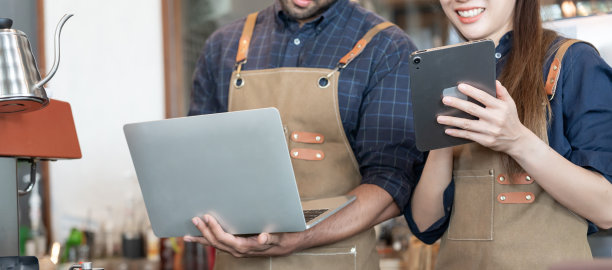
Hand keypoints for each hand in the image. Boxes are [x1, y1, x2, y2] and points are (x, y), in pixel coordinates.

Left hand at [183, 215, 303, 257]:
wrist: (289, 245)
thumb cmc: (284, 238)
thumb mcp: (279, 237)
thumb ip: (269, 238)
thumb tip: (261, 238)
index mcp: (246, 247)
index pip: (225, 239)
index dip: (214, 229)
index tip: (207, 217)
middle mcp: (239, 251)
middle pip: (216, 242)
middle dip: (204, 231)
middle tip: (194, 219)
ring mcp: (237, 250)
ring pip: (216, 245)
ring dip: (202, 238)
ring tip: (188, 235)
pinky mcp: (238, 247)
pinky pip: (221, 245)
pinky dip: (209, 241)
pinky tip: (202, 238)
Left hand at [436, 81, 531, 153]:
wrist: (517, 141)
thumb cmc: (511, 119)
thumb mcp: (510, 104)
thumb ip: (502, 93)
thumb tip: (494, 81)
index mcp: (500, 107)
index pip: (483, 97)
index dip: (471, 91)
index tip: (460, 86)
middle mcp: (495, 118)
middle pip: (472, 109)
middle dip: (457, 104)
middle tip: (445, 99)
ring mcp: (490, 130)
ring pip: (467, 124)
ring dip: (452, 121)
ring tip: (439, 118)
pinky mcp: (486, 141)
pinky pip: (468, 135)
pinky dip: (457, 133)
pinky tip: (447, 130)